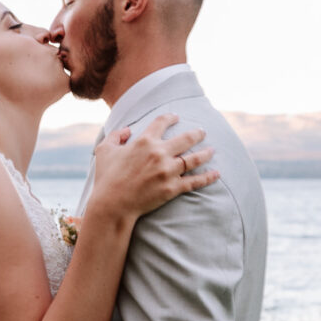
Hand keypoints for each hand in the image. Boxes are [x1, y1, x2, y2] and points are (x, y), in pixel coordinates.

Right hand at [91, 113, 218, 221]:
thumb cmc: (106, 178)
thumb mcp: (104, 151)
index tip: (176, 116)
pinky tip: (217, 174)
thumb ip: (115, 136)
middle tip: (202, 132)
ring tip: (212, 150)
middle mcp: (159, 153)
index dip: (170, 117)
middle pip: (185, 138)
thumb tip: (126, 130)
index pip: (161, 122)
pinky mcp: (172, 188)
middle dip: (197, 133)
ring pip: (194, 159)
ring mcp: (168, 171)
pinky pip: (194, 181)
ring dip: (206, 153)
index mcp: (144, 141)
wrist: (112, 204)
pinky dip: (207, 178)